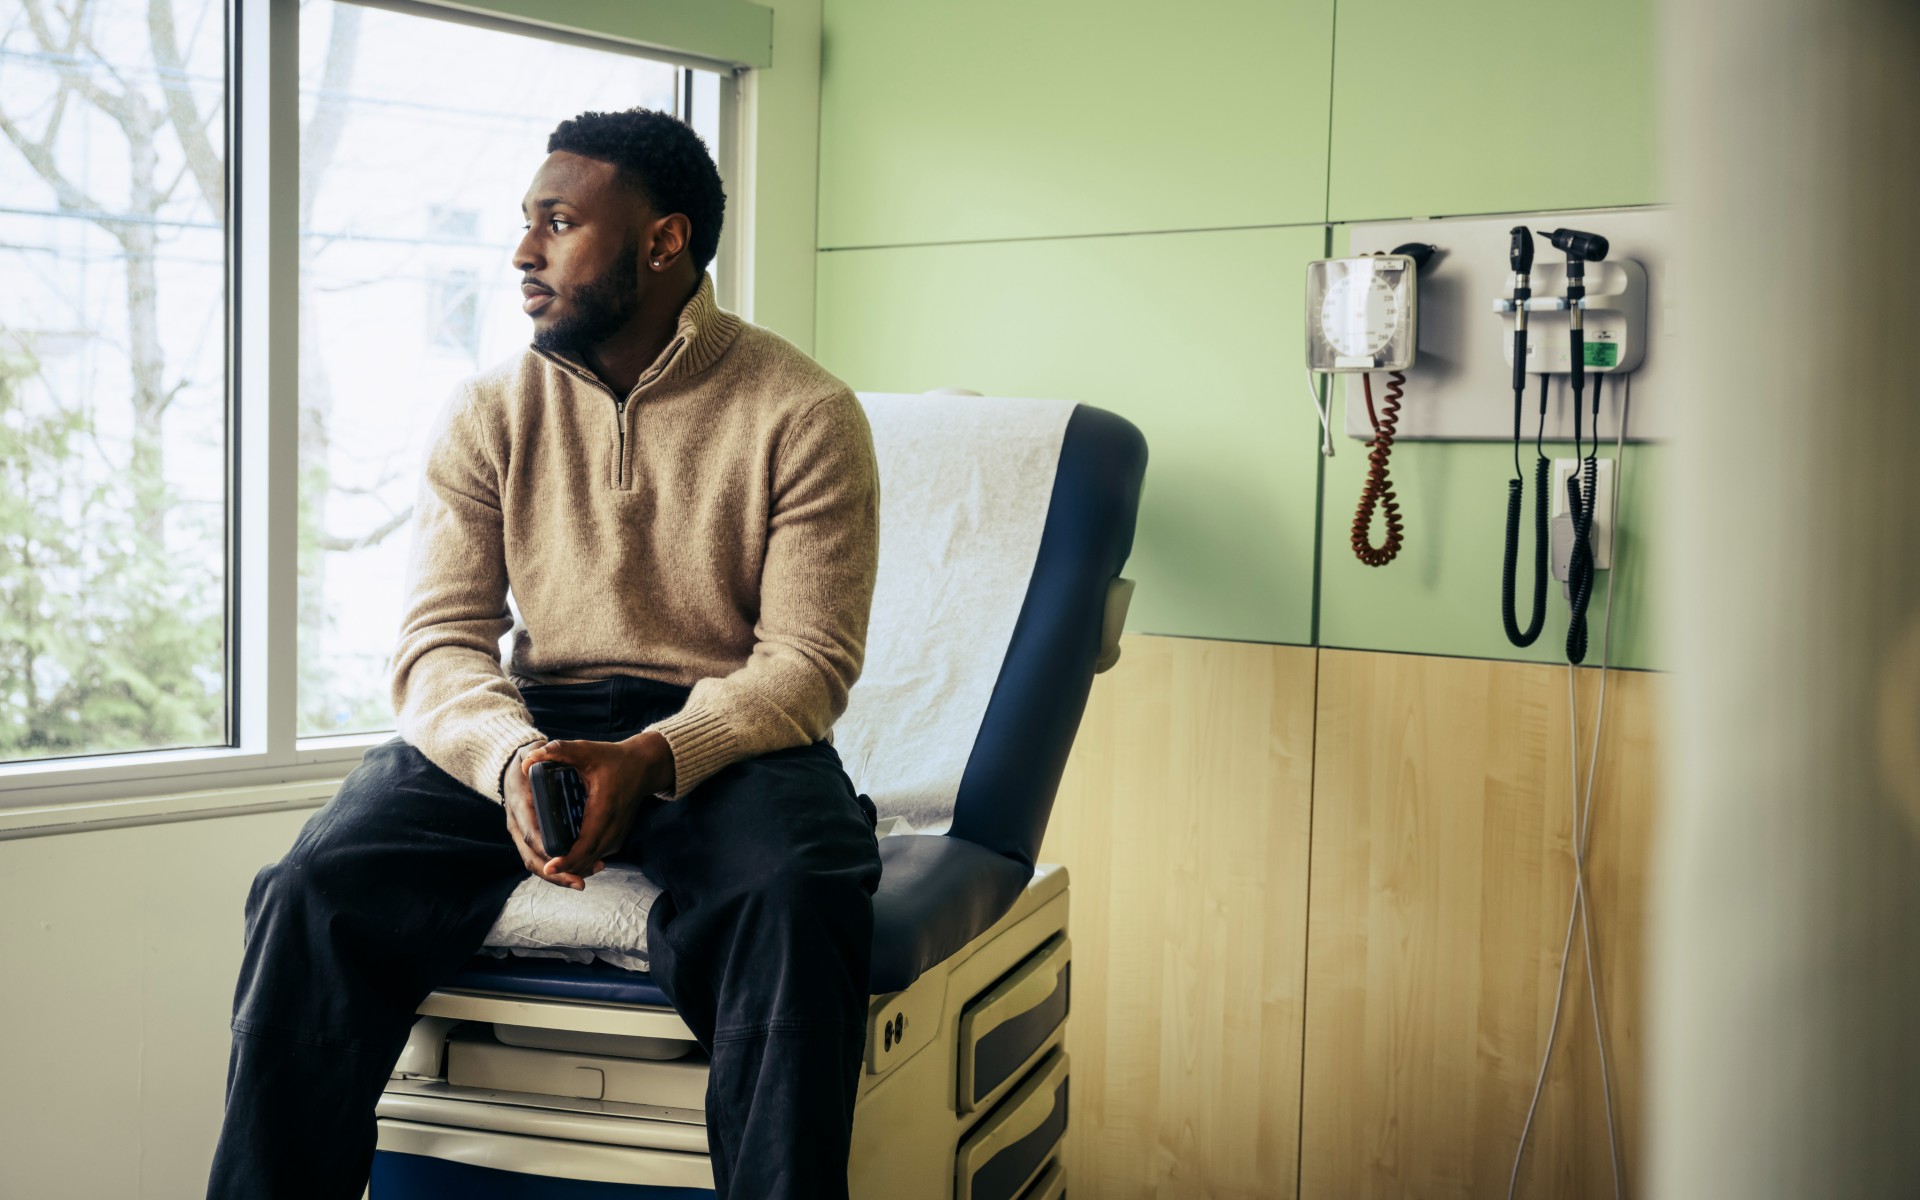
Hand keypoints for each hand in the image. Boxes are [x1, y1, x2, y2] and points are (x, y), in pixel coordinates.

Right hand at [503, 737, 593, 889]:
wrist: (512, 766)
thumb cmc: (526, 759)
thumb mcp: (530, 752)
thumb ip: (536, 753)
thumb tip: (533, 756)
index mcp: (519, 805)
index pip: (532, 834)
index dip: (548, 851)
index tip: (566, 861)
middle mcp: (517, 824)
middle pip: (533, 858)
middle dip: (555, 875)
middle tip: (579, 882)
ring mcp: (522, 833)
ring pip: (537, 863)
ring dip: (559, 876)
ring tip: (584, 880)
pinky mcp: (531, 838)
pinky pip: (542, 859)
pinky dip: (559, 868)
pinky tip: (581, 870)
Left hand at [522, 732, 673, 885]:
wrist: (643, 766)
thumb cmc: (613, 758)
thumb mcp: (585, 750)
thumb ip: (557, 752)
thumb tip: (527, 761)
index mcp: (604, 808)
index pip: (585, 843)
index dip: (567, 859)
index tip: (550, 867)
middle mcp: (614, 826)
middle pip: (588, 857)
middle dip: (566, 868)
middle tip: (544, 870)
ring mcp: (618, 834)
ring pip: (593, 859)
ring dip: (574, 866)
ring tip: (552, 867)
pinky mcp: (618, 836)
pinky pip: (598, 854)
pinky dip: (583, 860)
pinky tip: (567, 858)